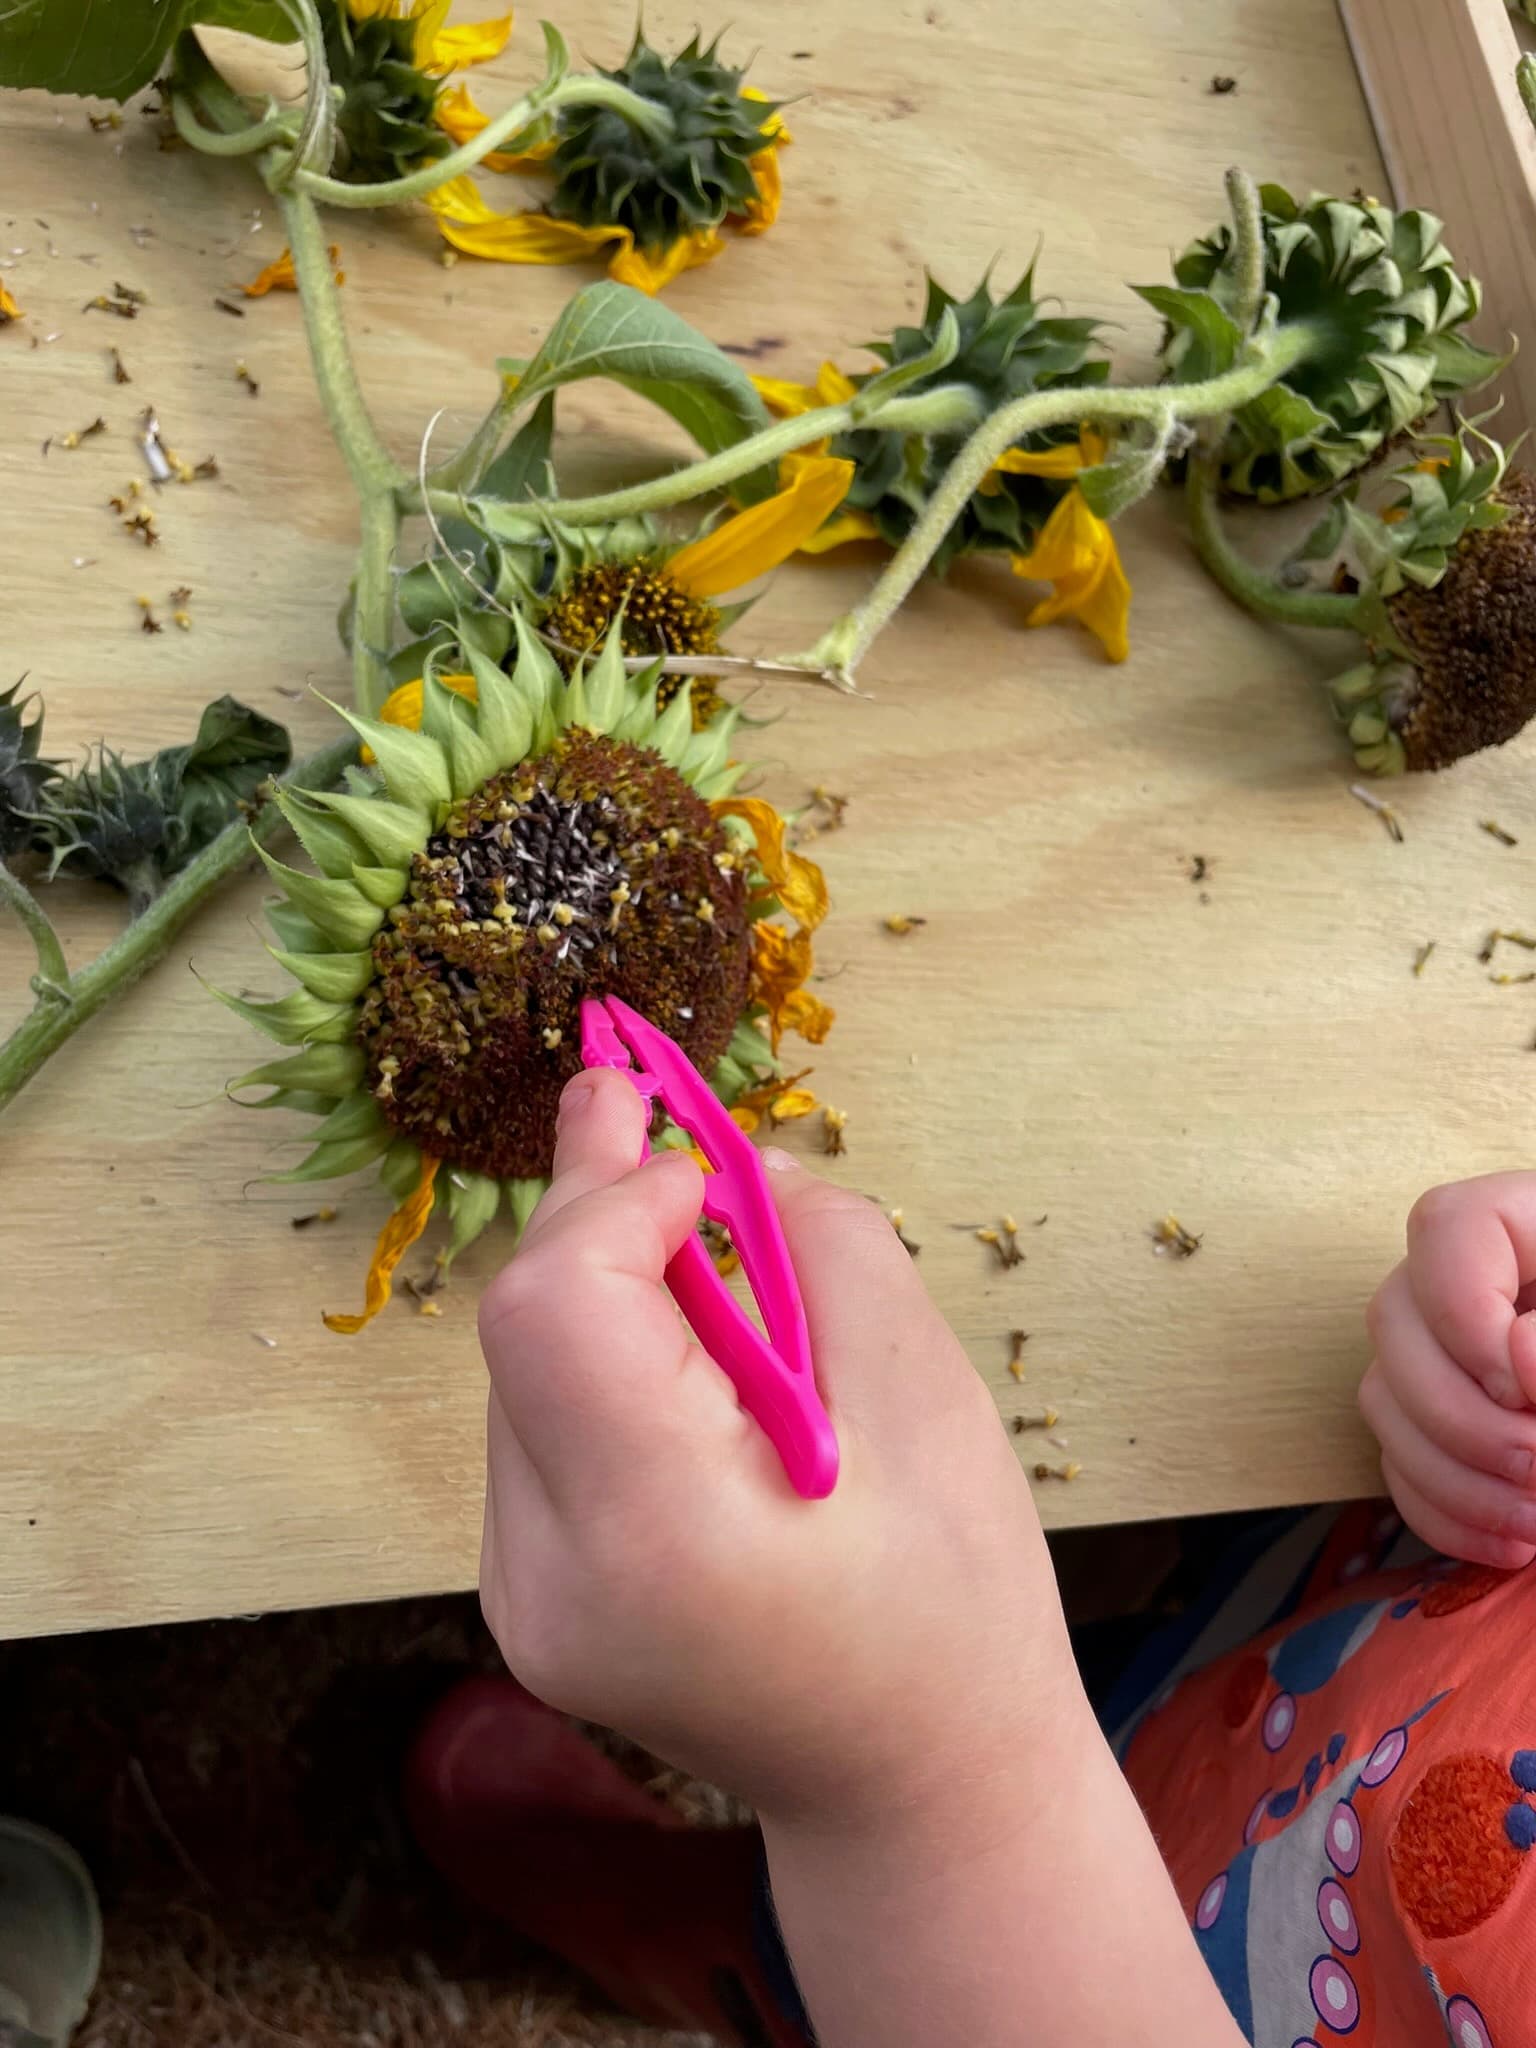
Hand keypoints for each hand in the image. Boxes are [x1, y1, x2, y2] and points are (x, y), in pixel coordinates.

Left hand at [476, 1066, 1082, 1827]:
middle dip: (592, 1210)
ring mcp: (525, 1601)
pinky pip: (541, 1426)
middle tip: (624, 1090)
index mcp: (659, 1533)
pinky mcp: (527, 1601)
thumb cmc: (953, 1606)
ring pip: (525, 1369)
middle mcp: (553, 1576)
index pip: (558, 1309)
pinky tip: (677, 1340)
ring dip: (601, 1280)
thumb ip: (825, 1251)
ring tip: (680, 1215)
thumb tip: (733, 1161)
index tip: (697, 1162)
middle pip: (524, 1330)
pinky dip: (602, 1357)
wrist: (915, 1790)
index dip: (613, 1202)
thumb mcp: (930, 1403)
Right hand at [1359, 1173, 1535, 1567]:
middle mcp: (1463, 1275)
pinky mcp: (1438, 1420)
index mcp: (1525, 1220)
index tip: (1526, 1386)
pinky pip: (1398, 1462)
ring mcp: (1440, 1348)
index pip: (1446, 1228)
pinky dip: (1447, 1514)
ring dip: (1455, 1476)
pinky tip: (1516, 1547)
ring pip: (1385, 1398)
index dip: (1463, 1311)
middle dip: (1462, 1416)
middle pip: (1395, 1319)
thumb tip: (1518, 1359)